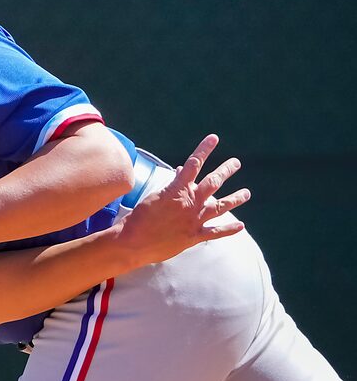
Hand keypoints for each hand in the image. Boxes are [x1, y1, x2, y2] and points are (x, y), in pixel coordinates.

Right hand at [117, 134, 250, 267]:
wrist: (135, 242)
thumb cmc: (140, 217)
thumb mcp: (154, 196)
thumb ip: (171, 184)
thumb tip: (180, 172)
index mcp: (178, 190)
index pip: (194, 164)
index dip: (204, 149)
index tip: (214, 138)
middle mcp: (191, 203)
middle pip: (213, 182)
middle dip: (226, 170)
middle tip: (235, 163)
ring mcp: (195, 220)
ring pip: (220, 207)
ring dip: (235, 198)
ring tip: (246, 193)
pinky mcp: (194, 237)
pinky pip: (216, 232)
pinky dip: (229, 229)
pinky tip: (241, 226)